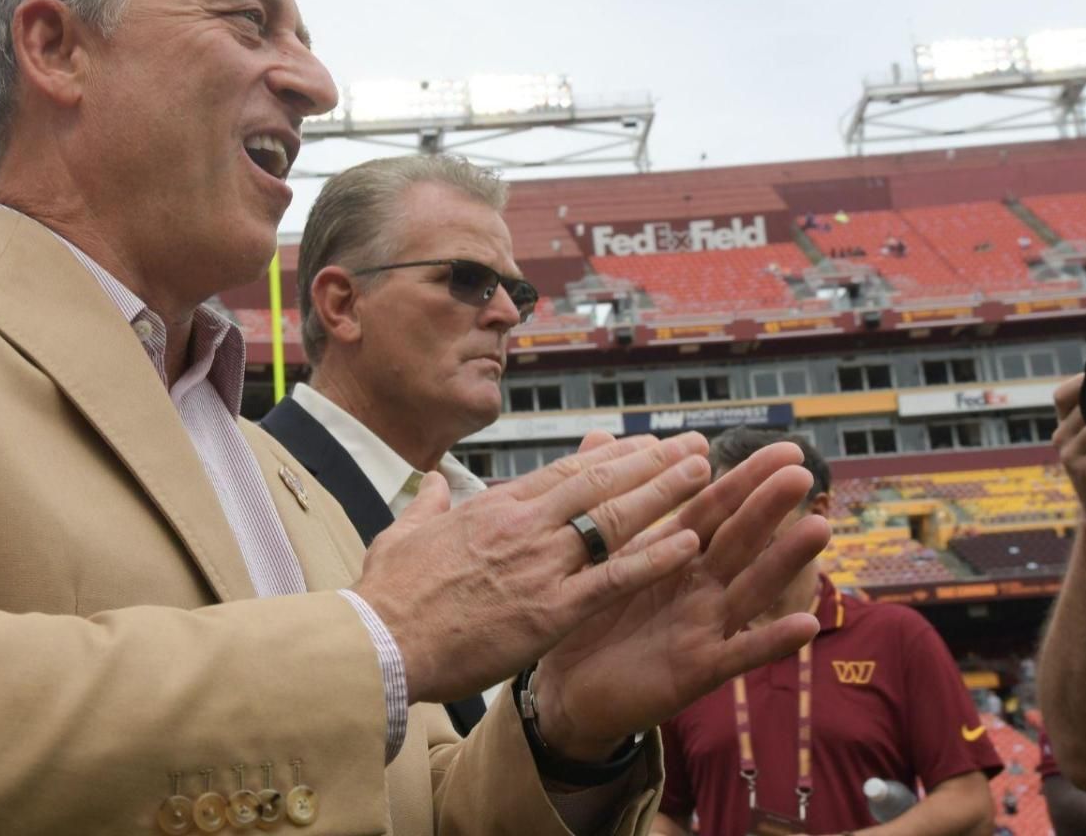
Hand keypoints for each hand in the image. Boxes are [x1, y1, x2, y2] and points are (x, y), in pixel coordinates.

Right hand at [354, 432, 715, 703]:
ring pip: (615, 519)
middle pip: (600, 483)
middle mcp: (524, 526)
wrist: (381, 642)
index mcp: (492, 508)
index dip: (610, 456)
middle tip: (693, 443)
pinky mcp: (549, 610)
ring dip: (664, 493)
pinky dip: (653, 558)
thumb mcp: (401, 534)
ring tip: (704, 471)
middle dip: (652, 461)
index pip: (564, 472)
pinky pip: (614, 579)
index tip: (643, 443)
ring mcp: (540, 565)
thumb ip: (428, 503)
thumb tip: (435, 482)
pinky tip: (688, 541)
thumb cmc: (388, 595)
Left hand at [530, 438, 828, 760]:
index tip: (780, 447)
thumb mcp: (596, 557)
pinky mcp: (697, 670)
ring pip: (749, 589)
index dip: (742, 478)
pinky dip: (771, 641)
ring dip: (783, 562)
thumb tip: (600, 434)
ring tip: (818, 529)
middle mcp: (698, 587)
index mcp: (674, 556)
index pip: (712, 508)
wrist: (569, 690)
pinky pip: (738, 654)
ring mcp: (702, 627)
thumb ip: (609, 500)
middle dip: (768, 506)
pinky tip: (805, 624)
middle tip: (802, 472)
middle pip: (738, 539)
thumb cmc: (589, 620)